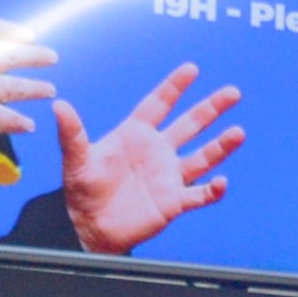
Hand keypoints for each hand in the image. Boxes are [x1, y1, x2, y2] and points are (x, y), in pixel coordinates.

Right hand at [0, 18, 55, 176]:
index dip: (6, 29)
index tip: (24, 34)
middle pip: (6, 52)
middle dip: (32, 53)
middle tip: (49, 56)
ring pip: (16, 85)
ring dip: (36, 88)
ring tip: (49, 89)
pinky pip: (13, 118)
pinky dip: (22, 123)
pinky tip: (28, 124)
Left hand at [51, 69, 245, 252]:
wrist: (90, 227)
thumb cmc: (82, 190)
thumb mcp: (75, 159)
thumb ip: (72, 133)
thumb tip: (59, 105)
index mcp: (136, 134)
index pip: (159, 104)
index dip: (174, 87)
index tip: (192, 69)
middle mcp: (158, 151)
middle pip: (190, 125)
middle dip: (211, 108)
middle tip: (232, 93)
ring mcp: (168, 176)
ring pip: (202, 157)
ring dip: (221, 146)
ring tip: (238, 133)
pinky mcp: (173, 201)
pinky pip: (199, 194)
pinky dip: (212, 190)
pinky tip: (222, 183)